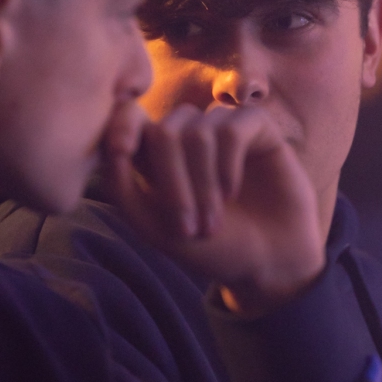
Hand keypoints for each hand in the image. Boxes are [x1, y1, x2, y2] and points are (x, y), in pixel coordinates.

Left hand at [101, 102, 324, 316]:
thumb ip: (124, 190)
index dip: (121, 125)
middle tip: (188, 227)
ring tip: (212, 222)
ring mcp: (224, 128)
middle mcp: (191, 135)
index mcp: (159, 155)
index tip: (118, 150)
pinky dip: (228, 165)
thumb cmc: (213, 248)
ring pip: (198, 131)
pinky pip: (233, 129)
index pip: (131, 118)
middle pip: (165, 130)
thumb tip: (112, 148)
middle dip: (173, 180)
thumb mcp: (156, 229)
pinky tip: (232, 192)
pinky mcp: (258, 127)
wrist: (269, 262)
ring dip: (203, 182)